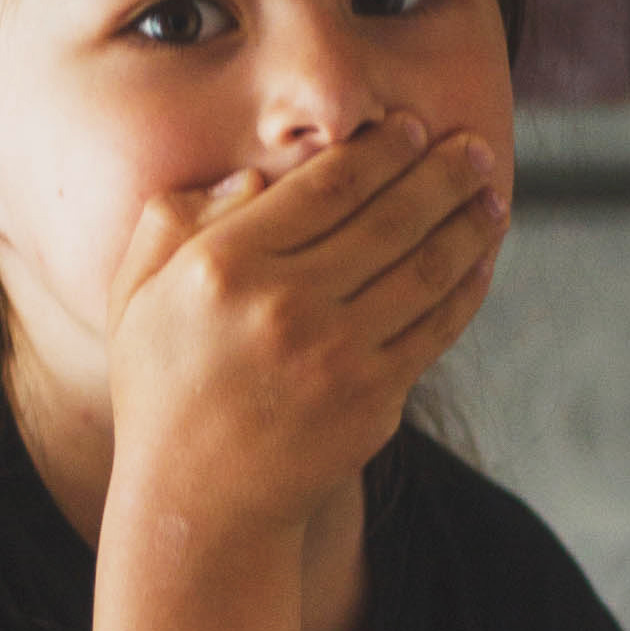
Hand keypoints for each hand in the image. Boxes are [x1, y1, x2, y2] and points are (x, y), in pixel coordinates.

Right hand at [106, 118, 505, 533]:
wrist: (197, 503)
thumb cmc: (165, 388)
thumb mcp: (136, 294)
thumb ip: (174, 217)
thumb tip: (255, 176)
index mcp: (224, 266)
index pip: (324, 185)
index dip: (380, 149)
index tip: (410, 127)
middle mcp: (284, 305)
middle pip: (387, 215)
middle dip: (441, 172)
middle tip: (472, 147)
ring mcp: (336, 354)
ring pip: (425, 266)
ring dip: (470, 221)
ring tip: (492, 193)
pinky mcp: (374, 397)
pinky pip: (437, 325)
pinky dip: (468, 285)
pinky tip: (483, 257)